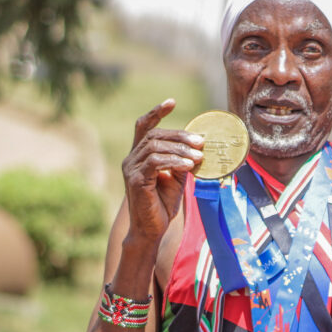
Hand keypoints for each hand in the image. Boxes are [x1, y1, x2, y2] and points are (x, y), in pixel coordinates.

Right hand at [122, 99, 203, 243]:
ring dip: (180, 149)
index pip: (143, 127)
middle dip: (179, 135)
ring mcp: (131, 169)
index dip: (156, 112)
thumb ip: (181, 162)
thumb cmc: (162, 205)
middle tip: (200, 141)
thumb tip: (198, 148)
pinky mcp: (135, 180)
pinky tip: (189, 165)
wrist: (151, 230)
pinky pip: (156, 162)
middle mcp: (131, 159)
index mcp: (139, 156)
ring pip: (155, 147)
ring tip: (198, 156)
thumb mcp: (175, 179)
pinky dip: (174, 161)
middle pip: (154, 135)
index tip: (172, 101)